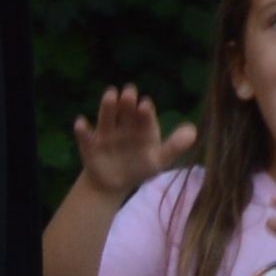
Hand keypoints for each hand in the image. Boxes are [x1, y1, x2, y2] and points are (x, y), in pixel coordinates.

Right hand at [72, 83, 192, 200]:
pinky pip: (85, 136)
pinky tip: (81, 123)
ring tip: (110, 94)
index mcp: (142, 126)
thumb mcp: (158, 160)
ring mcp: (106, 132)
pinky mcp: (90, 144)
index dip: (145, 111)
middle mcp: (124, 124)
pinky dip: (82, 130)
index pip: (145, 115)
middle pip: (125, 110)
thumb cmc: (139, 167)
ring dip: (107, 106)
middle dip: (127, 101)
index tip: (145, 105)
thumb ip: (174, 146)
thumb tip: (193, 131)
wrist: (114, 183)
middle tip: (129, 92)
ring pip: (106, 117)